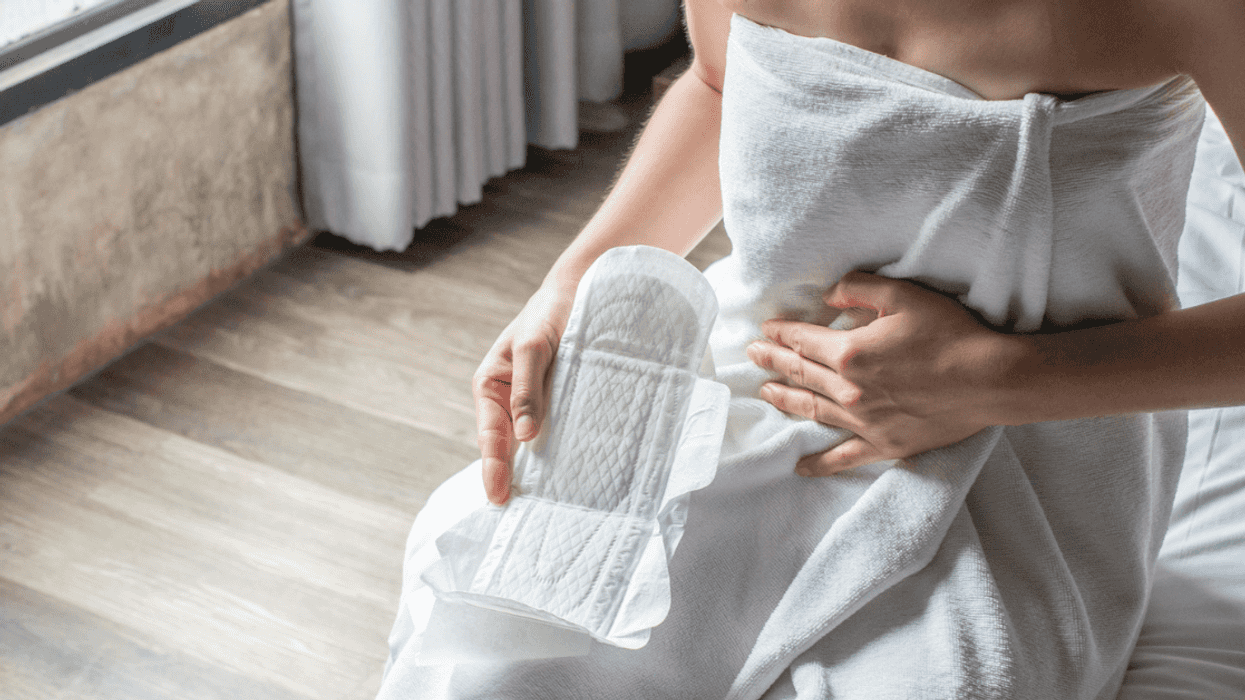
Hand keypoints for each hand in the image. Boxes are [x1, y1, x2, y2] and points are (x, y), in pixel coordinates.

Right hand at [473, 279, 577, 503]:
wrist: (581, 290)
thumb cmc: (550, 314)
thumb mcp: (534, 347)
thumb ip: (527, 388)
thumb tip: (524, 436)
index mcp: (490, 385)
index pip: (489, 436)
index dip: (493, 468)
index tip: (498, 497)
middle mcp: (508, 399)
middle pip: (506, 447)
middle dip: (510, 477)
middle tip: (518, 513)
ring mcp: (533, 403)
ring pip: (532, 443)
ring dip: (538, 469)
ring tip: (545, 505)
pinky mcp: (559, 402)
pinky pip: (556, 431)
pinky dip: (560, 451)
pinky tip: (573, 474)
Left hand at [745, 271, 1014, 475]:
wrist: (990, 379)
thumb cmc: (950, 333)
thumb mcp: (904, 295)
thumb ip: (859, 290)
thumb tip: (829, 295)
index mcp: (849, 352)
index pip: (802, 341)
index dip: (780, 334)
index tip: (765, 330)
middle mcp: (848, 389)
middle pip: (800, 373)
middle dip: (772, 362)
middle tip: (752, 356)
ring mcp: (863, 421)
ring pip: (811, 410)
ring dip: (784, 399)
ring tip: (765, 392)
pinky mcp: (883, 444)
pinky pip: (843, 458)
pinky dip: (819, 464)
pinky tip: (800, 467)